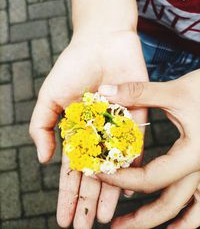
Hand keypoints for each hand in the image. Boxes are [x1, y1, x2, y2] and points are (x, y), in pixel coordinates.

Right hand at [29, 30, 147, 227]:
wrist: (102, 42)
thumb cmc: (72, 67)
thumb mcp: (49, 97)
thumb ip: (42, 127)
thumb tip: (44, 159)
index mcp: (76, 132)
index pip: (70, 171)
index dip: (66, 195)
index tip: (64, 219)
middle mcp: (97, 135)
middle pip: (92, 176)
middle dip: (86, 202)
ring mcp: (116, 129)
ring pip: (114, 168)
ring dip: (109, 193)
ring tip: (104, 219)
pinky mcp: (136, 119)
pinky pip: (135, 149)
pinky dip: (133, 169)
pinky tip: (130, 189)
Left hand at [98, 69, 199, 228]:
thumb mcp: (174, 92)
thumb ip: (138, 92)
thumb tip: (103, 92)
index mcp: (192, 154)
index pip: (150, 178)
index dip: (120, 178)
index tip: (97, 172)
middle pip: (169, 204)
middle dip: (139, 219)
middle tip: (112, 228)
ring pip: (188, 211)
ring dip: (162, 222)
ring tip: (136, 228)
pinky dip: (187, 218)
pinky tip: (175, 226)